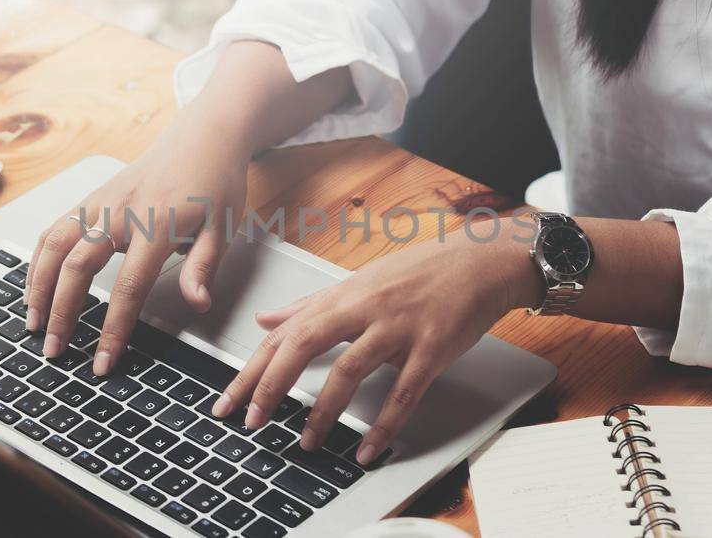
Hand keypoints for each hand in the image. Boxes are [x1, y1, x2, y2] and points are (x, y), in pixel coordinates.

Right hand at [24, 115, 249, 374]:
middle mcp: (121, 212)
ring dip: (39, 286)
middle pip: (78, 268)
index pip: (129, 288)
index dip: (113, 328)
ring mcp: (101, 202)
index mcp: (157, 225)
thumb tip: (197, 303)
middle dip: (62, 314)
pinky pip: (54, 229)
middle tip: (55, 350)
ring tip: (33, 323)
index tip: (103, 361)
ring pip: (54, 245)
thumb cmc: (215, 182)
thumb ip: (203, 267)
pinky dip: (38, 259)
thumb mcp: (224, 227)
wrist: (203, 136)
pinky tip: (35, 286)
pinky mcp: (92, 198)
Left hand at [211, 220, 541, 464]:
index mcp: (343, 296)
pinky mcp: (431, 347)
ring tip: (307, 441)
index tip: (230, 399)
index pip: (285, 333)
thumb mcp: (358, 283)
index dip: (253, 368)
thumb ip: (309, 305)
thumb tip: (265, 319)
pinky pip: (403, 392)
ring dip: (323, 411)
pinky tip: (367, 448)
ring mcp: (398, 328)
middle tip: (253, 422)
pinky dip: (383, 425)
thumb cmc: (420, 272)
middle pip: (303, 344)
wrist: (481, 262)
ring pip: (349, 370)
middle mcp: (364, 308)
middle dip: (272, 386)